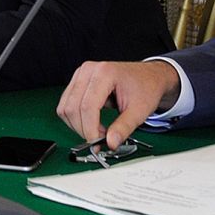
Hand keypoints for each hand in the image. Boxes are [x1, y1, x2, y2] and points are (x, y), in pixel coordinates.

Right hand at [57, 59, 177, 148]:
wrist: (148, 76)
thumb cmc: (146, 88)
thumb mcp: (139, 111)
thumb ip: (124, 128)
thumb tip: (110, 143)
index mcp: (105, 73)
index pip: (88, 106)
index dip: (90, 129)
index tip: (98, 145)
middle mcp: (88, 70)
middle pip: (73, 108)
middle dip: (84, 129)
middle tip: (101, 140)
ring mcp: (81, 74)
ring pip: (65, 108)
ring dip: (78, 125)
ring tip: (99, 130)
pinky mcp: (77, 81)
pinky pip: (66, 104)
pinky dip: (76, 119)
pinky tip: (92, 122)